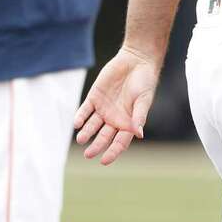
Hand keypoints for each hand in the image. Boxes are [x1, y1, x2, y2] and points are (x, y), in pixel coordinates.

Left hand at [73, 46, 160, 164]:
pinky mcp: (94, 97)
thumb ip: (139, 116)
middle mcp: (114, 119)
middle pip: (103, 137)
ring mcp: (103, 108)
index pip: (119, 143)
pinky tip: (77, 123)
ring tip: (81, 139)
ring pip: (92, 126)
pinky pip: (85, 110)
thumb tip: (139, 134)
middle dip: (96, 146)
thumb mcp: (144, 100)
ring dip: (86, 133)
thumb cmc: (145, 81)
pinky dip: (81, 117)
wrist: (136, 60)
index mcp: (128, 123)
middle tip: (88, 154)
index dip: (112, 152)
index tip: (104, 161)